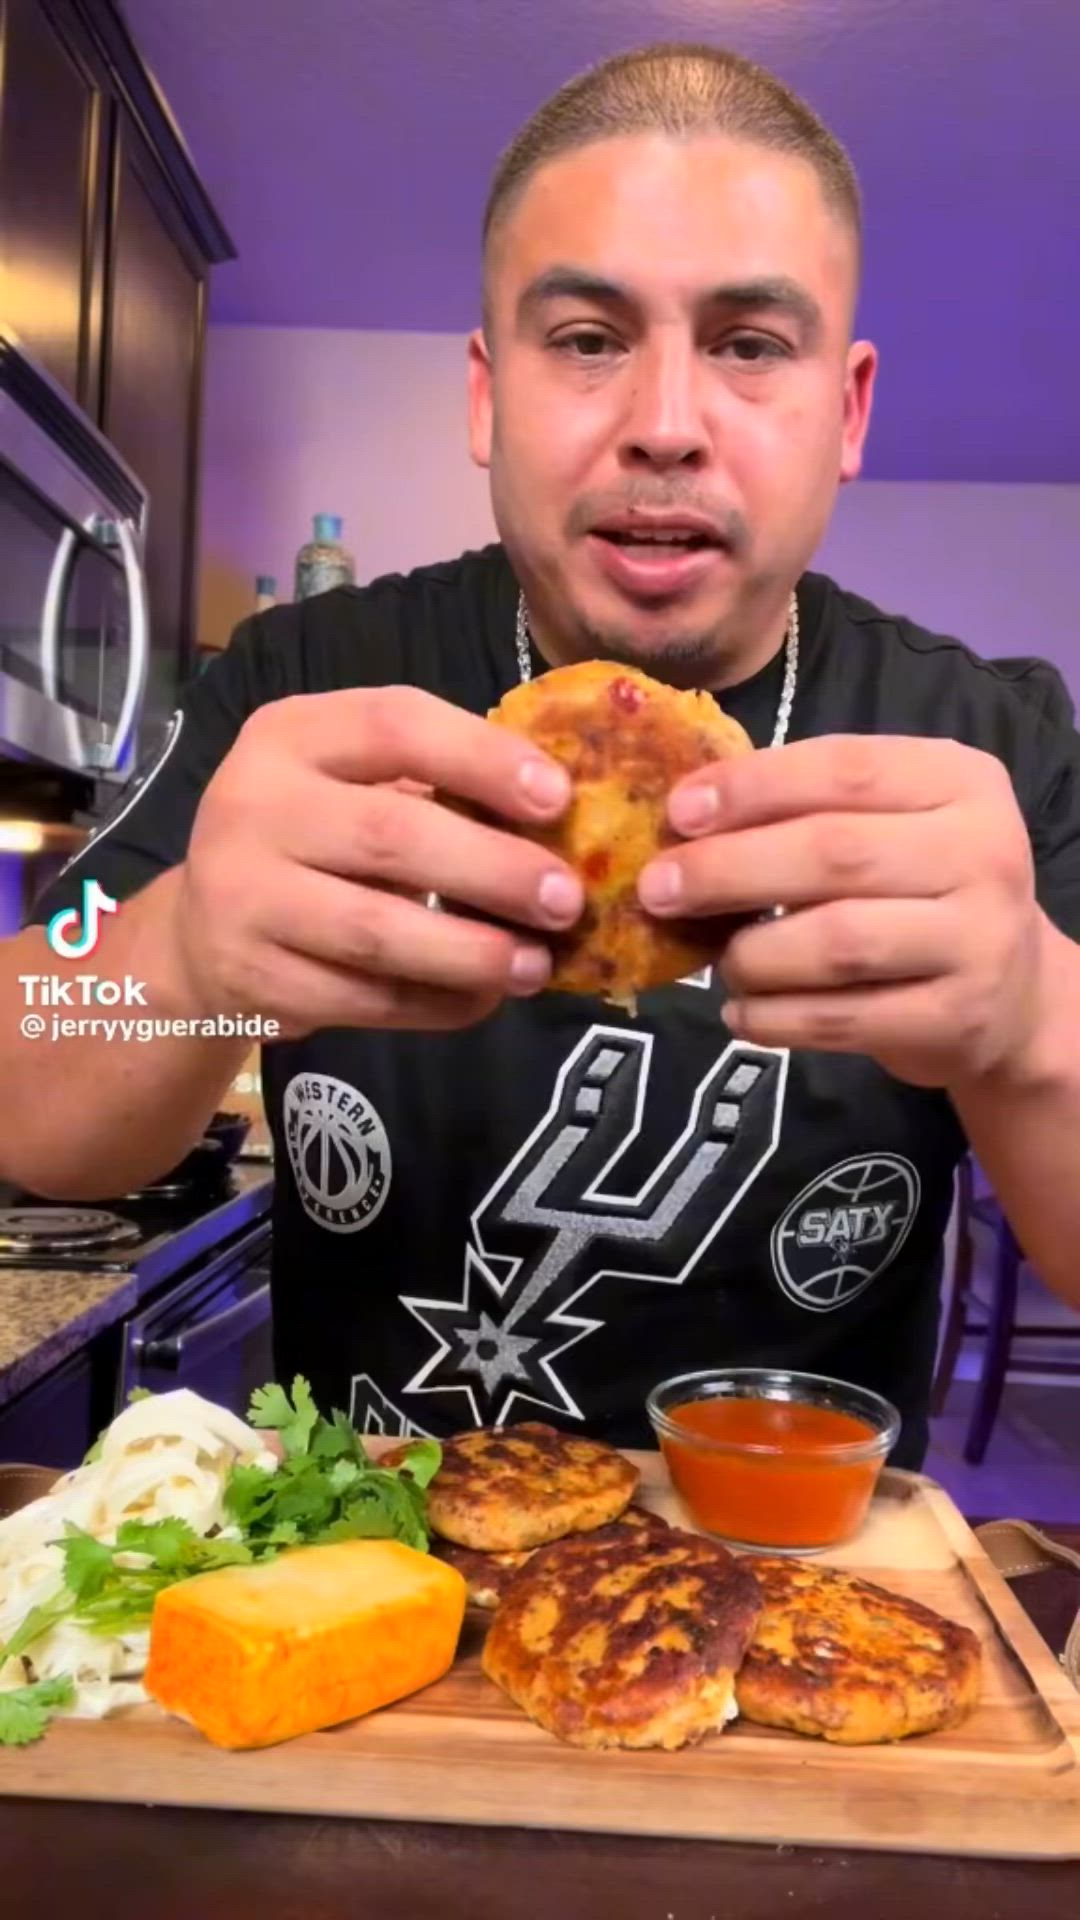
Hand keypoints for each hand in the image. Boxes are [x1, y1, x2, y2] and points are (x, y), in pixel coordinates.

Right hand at [176, 688, 582, 1037]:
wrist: (200, 935)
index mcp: (290, 735)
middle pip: (390, 835)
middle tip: (566, 899)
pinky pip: (362, 998)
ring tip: (535, 965)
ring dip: (471, 952)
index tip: (558, 799)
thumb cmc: (309, 842)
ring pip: (376, 931)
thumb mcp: (350, 785)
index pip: (395, 726)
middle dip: (494, 870)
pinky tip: (481, 999)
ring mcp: (244, 896)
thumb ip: (434, 788)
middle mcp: (253, 805)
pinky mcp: (253, 978)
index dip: (483, 759)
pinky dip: (434, 1004)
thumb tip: (561, 823)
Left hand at [637, 735, 1043, 1087]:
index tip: (679, 811)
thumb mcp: (891, 824)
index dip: (753, 787)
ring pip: (837, 943)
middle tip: (658, 888)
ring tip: (717, 962)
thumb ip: (809, 809)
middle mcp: (983, 853)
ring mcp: (977, 940)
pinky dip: (775, 1018)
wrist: (1015, 996)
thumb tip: (684, 815)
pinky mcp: (956, 1018)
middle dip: (730, 870)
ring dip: (753, 954)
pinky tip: (740, 1012)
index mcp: (958, 782)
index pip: (845, 769)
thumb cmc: (921, 891)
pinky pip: (843, 1018)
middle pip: (834, 854)